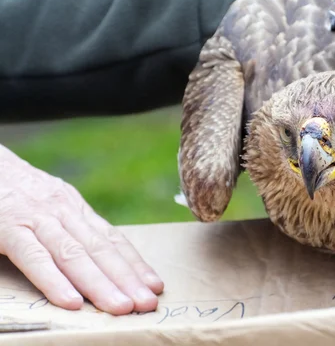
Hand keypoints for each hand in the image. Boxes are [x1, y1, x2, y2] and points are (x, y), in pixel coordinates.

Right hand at [0, 144, 163, 314]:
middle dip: (127, 279)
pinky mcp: (9, 228)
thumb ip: (71, 228)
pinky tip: (71, 301)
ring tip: (120, 307)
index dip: (135, 264)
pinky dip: (54, 280)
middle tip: (147, 302)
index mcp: (75, 209)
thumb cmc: (15, 191)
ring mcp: (37, 220)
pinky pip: (33, 257)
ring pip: (74, 255)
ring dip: (100, 284)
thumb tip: (99, 258)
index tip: (155, 284)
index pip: (112, 240)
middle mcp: (63, 212)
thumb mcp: (51, 204)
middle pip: (101, 250)